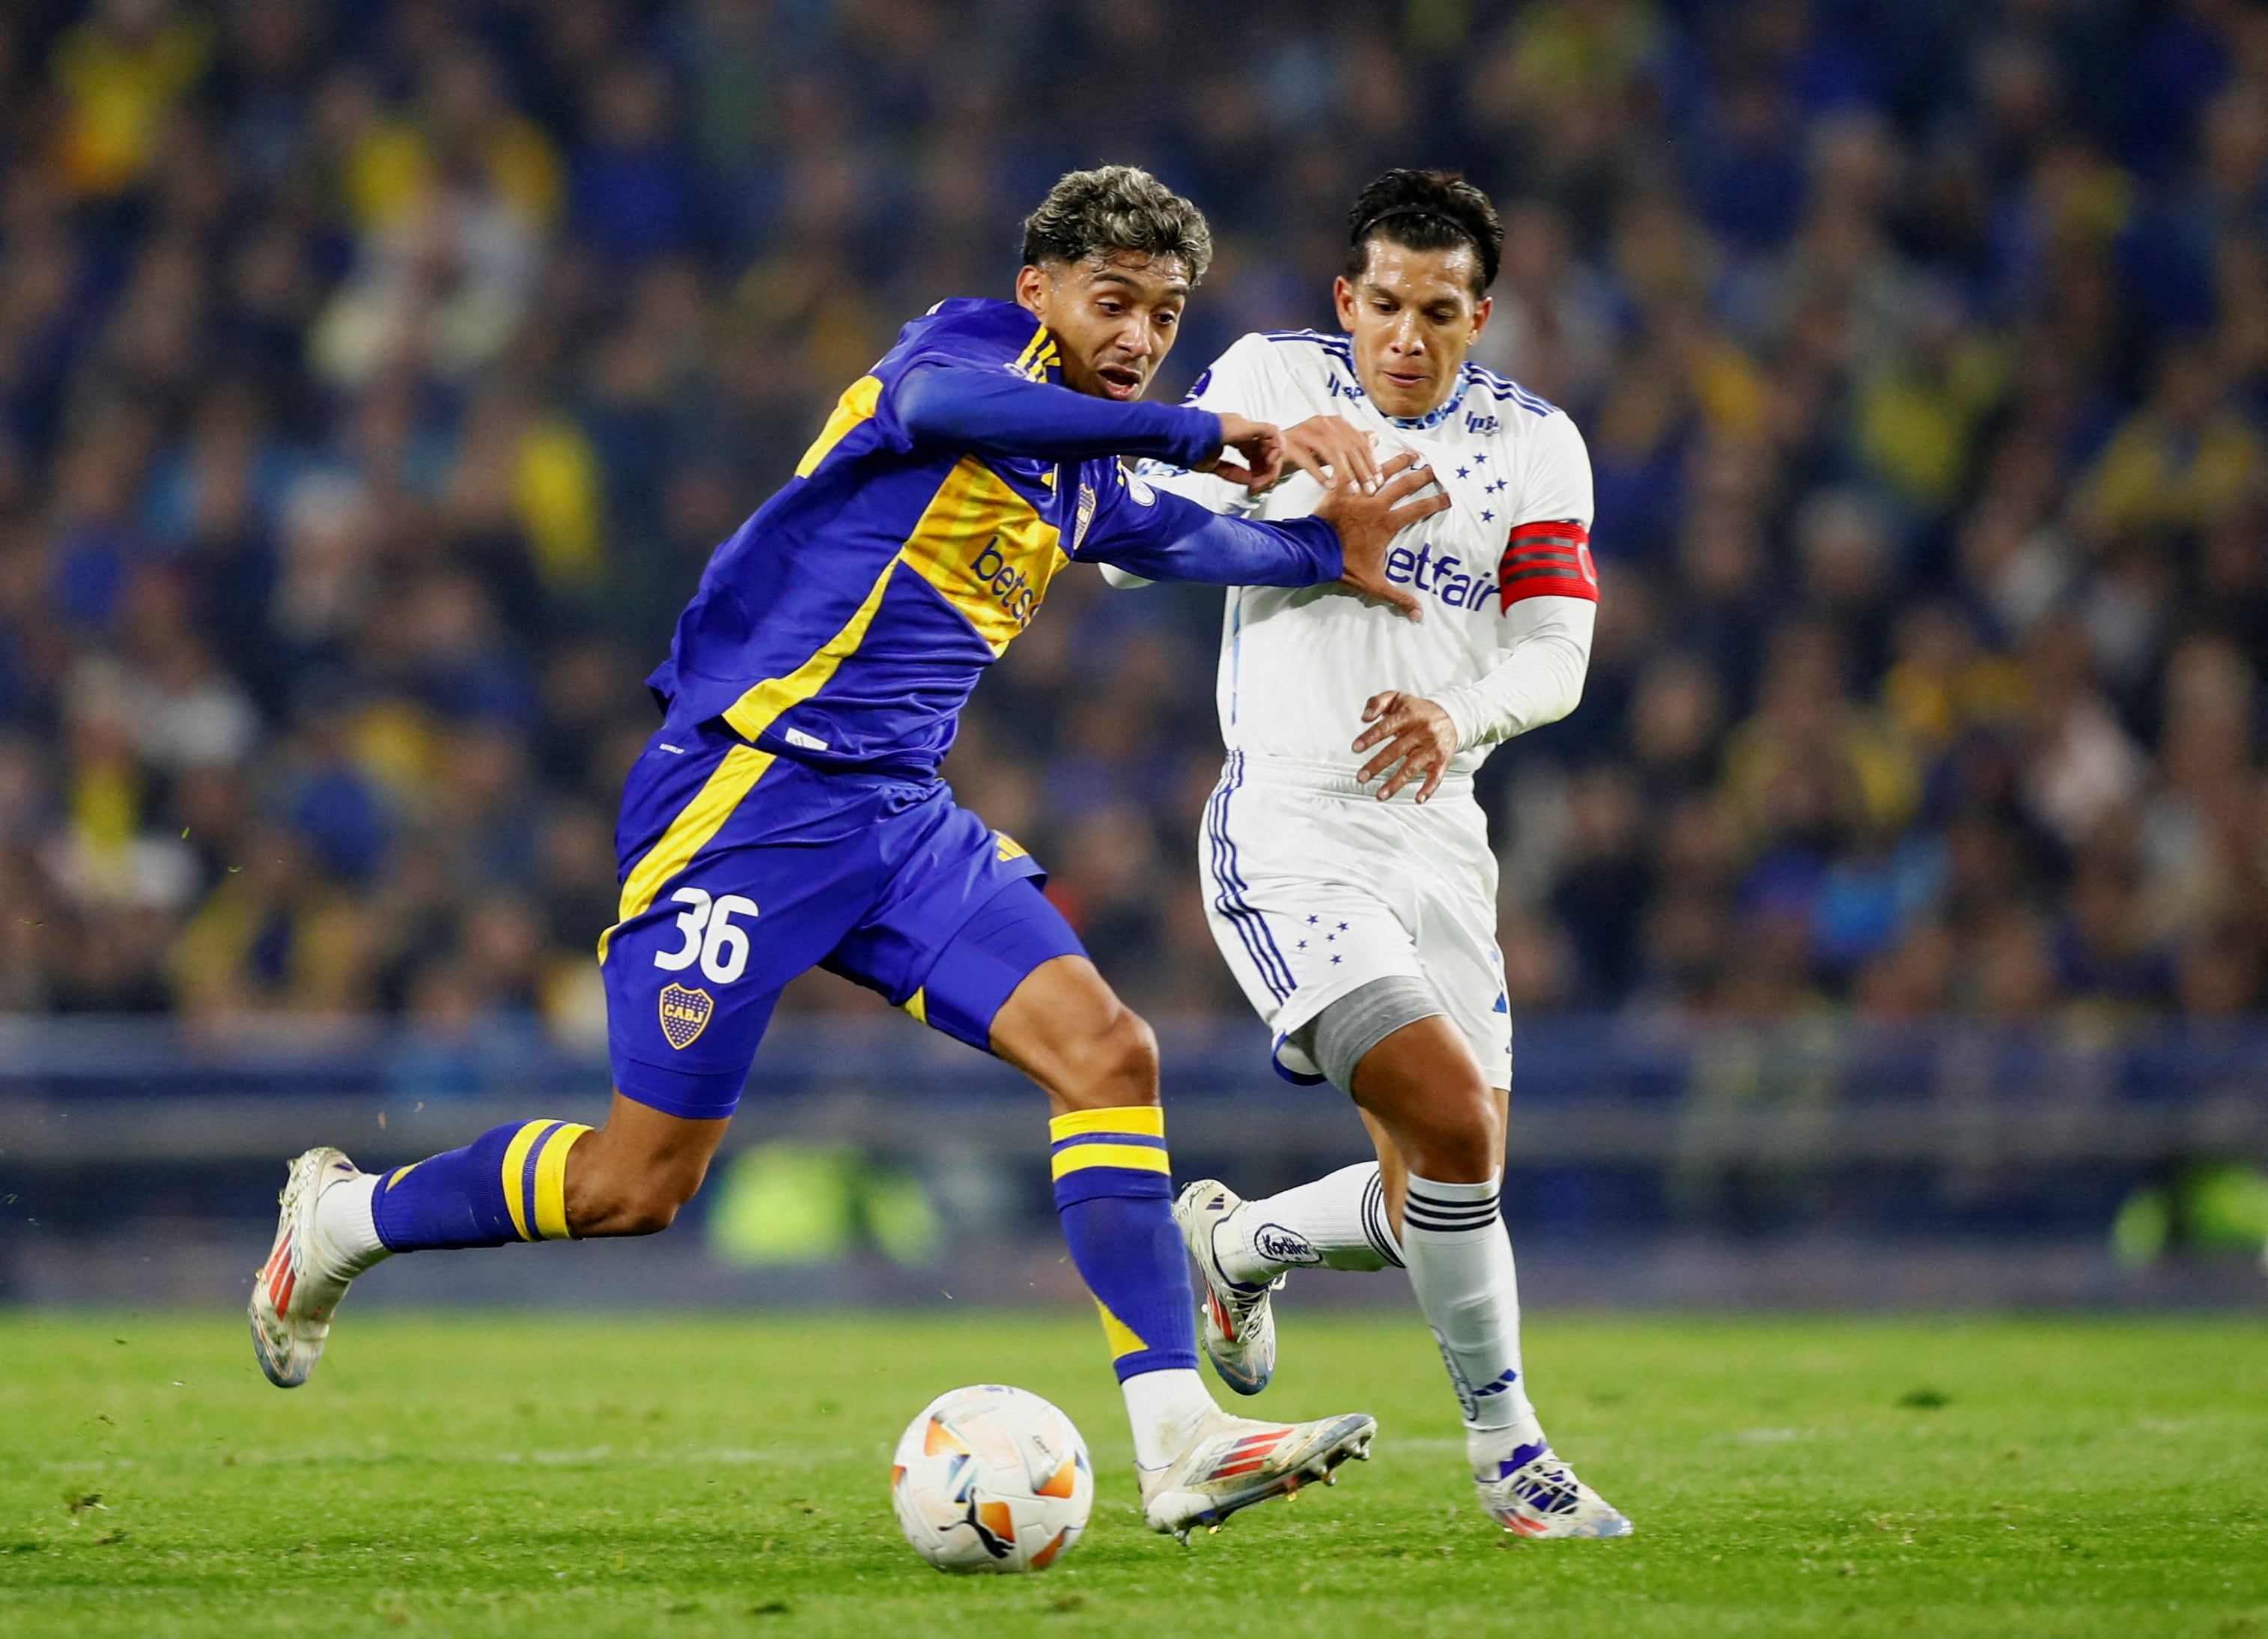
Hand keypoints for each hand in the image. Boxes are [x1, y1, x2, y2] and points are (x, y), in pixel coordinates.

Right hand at [1195, 413, 1284, 493]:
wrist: (1182, 439)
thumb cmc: (1190, 450)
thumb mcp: (1215, 466)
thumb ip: (1233, 472)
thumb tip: (1249, 481)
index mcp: (1230, 435)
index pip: (1251, 450)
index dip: (1256, 466)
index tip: (1254, 482)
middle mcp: (1239, 428)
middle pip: (1262, 446)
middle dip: (1267, 465)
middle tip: (1265, 482)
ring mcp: (1243, 425)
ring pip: (1270, 440)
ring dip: (1272, 458)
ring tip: (1268, 474)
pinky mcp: (1247, 426)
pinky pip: (1271, 433)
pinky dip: (1274, 447)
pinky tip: (1270, 462)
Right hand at [1280, 415, 1381, 491]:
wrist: (1270, 451)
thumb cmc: (1303, 450)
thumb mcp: (1331, 447)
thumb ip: (1351, 443)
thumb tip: (1375, 438)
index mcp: (1332, 422)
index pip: (1358, 440)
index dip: (1370, 460)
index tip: (1378, 479)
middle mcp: (1319, 423)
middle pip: (1347, 446)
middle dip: (1361, 470)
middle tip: (1369, 489)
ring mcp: (1303, 432)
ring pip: (1331, 452)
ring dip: (1344, 473)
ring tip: (1352, 490)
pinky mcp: (1288, 445)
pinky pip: (1307, 460)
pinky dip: (1320, 474)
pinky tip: (1329, 486)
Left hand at [1311, 452, 1447, 620]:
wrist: (1313, 552)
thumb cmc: (1344, 566)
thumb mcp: (1373, 584)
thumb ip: (1398, 597)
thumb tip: (1419, 615)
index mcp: (1388, 523)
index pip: (1419, 509)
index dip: (1436, 502)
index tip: (1449, 496)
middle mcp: (1377, 504)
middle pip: (1405, 484)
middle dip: (1423, 475)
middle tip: (1435, 467)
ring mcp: (1358, 493)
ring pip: (1382, 471)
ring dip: (1398, 461)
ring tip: (1412, 454)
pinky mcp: (1340, 488)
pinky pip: (1353, 467)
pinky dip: (1361, 453)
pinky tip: (1369, 440)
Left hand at [1352, 691, 1457, 802]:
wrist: (1451, 716)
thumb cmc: (1417, 710)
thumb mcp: (1397, 698)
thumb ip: (1377, 702)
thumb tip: (1364, 717)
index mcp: (1408, 715)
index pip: (1386, 727)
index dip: (1370, 738)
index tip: (1355, 748)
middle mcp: (1421, 731)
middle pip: (1396, 751)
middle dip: (1377, 765)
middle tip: (1361, 777)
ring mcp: (1432, 747)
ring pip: (1412, 768)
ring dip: (1395, 783)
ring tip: (1379, 795)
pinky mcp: (1443, 760)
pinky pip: (1436, 777)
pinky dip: (1428, 788)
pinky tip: (1418, 799)